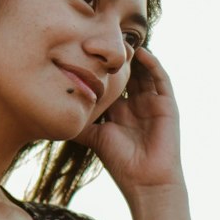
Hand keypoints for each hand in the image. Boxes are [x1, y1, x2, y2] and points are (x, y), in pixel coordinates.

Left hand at [70, 46, 184, 194]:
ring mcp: (152, 103)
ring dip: (134, 56)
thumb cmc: (120, 163)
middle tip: (103, 38)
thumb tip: (52, 113)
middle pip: (127, 73)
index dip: (100, 69)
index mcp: (119, 112)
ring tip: (121, 40)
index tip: (85, 51)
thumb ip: (79, 123)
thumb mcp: (94, 138)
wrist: (146, 180)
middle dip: (117, 58)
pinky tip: (141, 52)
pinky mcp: (167, 104)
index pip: (110, 83)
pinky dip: (152, 64)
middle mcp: (136, 105)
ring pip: (144, 71)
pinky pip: (161, 78)